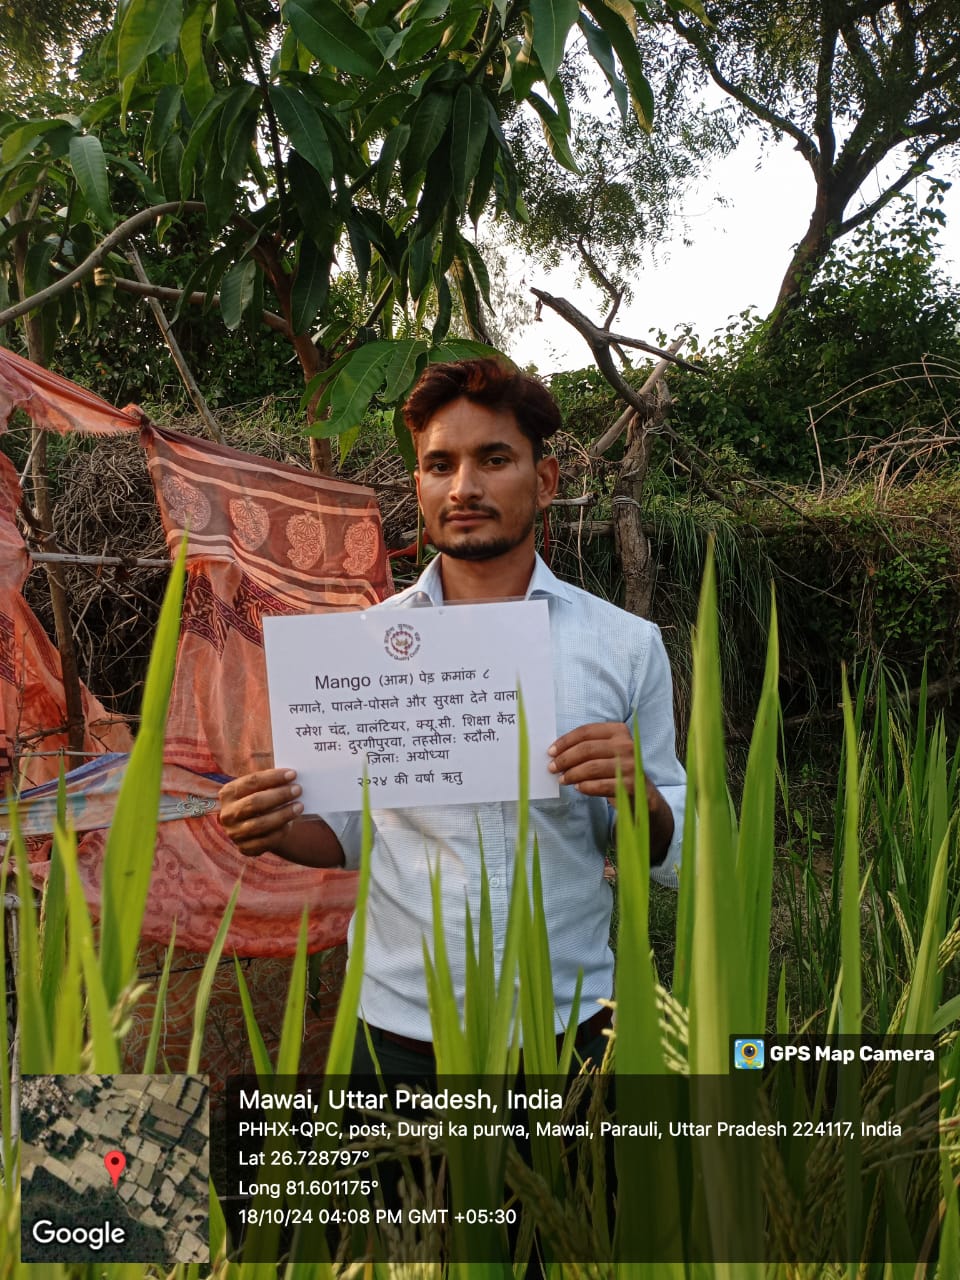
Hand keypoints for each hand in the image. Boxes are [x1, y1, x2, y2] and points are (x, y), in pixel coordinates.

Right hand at [218, 768, 303, 857]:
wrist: (255, 826)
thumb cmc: (261, 800)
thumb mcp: (259, 788)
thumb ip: (270, 782)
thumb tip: (290, 776)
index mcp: (228, 793)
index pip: (251, 782)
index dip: (273, 777)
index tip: (292, 774)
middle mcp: (227, 814)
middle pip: (255, 803)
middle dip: (279, 795)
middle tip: (298, 790)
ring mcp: (234, 833)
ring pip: (260, 824)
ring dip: (283, 814)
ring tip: (299, 806)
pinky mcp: (245, 848)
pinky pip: (266, 841)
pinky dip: (281, 831)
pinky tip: (291, 823)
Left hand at [547, 722, 673, 863]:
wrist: (642, 793)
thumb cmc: (616, 768)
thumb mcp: (605, 751)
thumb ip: (586, 746)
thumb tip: (556, 751)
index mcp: (618, 731)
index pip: (586, 732)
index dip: (565, 741)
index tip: (551, 752)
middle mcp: (626, 745)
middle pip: (586, 749)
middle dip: (565, 759)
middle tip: (552, 768)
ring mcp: (630, 765)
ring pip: (591, 767)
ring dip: (572, 774)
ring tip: (562, 780)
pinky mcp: (630, 785)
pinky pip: (600, 785)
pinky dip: (585, 787)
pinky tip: (578, 788)